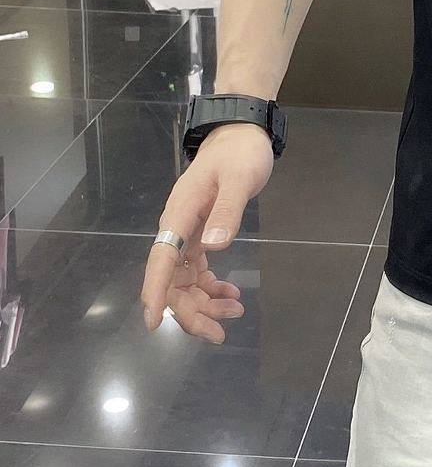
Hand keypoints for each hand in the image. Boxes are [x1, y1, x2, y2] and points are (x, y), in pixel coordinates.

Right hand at [140, 122, 274, 343]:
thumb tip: (214, 247)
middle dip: (191, 310)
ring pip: (186, 280)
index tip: (153, 324)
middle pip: (173, 279)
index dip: (156, 291)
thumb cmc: (240, 153)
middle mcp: (178, 226)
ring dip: (205, 302)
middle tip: (220, 332)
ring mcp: (188, 231)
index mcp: (180, 214)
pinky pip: (199, 269)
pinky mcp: (201, 232)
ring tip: (235, 312)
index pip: (161, 258)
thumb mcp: (239, 178)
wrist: (242, 133)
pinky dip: (212, 286)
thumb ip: (228, 210)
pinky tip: (231, 294)